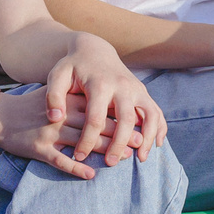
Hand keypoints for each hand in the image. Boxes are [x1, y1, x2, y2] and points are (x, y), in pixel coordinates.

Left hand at [42, 37, 161, 168]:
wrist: (94, 50)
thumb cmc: (73, 67)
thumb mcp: (57, 76)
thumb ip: (53, 96)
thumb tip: (56, 118)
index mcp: (100, 84)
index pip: (95, 118)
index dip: (87, 140)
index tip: (78, 156)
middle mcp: (123, 86)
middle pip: (127, 119)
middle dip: (119, 144)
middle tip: (110, 163)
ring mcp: (136, 89)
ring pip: (150, 115)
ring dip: (148, 138)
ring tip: (141, 159)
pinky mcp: (143, 92)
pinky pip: (157, 112)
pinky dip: (160, 129)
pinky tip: (156, 145)